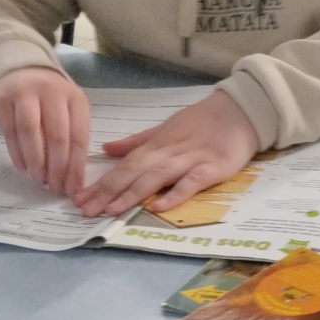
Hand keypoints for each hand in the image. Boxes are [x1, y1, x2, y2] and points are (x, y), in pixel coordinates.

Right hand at [0, 67, 90, 196]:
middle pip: (57, 136)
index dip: (76, 167)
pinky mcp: (2, 100)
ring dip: (35, 162)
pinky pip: (10, 132)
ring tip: (39, 179)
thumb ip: (72, 138)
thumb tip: (73, 180)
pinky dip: (17, 155)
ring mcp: (25, 94)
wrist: (20, 72)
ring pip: (31, 133)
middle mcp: (52, 92)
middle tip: (55, 188)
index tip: (73, 189)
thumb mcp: (69, 111)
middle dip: (57, 168)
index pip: (79, 137)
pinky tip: (23, 169)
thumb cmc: (50, 100)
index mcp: (75, 98)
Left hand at [72, 90, 261, 217]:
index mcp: (156, 143)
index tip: (79, 198)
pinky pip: (191, 182)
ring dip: (133, 193)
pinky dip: (175, 193)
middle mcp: (168, 151)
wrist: (241, 110)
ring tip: (111, 210)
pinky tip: (158, 207)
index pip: (124, 165)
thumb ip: (137, 142)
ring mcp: (191, 159)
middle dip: (108, 191)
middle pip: (134, 171)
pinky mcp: (213, 168)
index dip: (101, 182)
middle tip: (86, 210)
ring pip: (157, 176)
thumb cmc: (203, 121)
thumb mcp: (166, 128)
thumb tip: (106, 150)